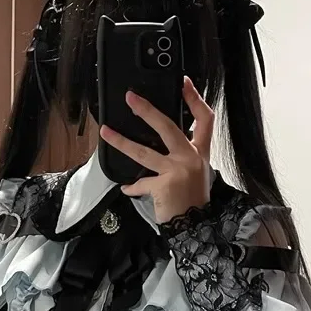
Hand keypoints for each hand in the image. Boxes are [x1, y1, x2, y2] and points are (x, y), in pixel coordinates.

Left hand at [99, 76, 214, 222]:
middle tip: (130, 98)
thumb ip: (183, 155)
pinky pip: (141, 183)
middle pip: (168, 126)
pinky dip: (133, 186)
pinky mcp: (164, 185)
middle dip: (147, 110)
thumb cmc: (193, 200)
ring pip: (144, 152)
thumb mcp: (197, 173)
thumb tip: (161, 141)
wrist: (196, 228)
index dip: (194, 98)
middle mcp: (190, 158)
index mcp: (200, 152)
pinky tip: (126, 187)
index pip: (204, 119)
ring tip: (106, 133)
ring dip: (122, 142)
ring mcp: (177, 171)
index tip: (184, 82)